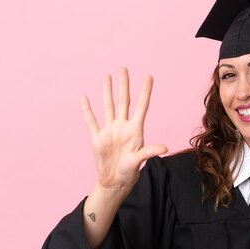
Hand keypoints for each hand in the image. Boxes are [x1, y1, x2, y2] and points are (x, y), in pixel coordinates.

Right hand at [81, 67, 167, 193]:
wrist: (114, 181)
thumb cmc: (129, 171)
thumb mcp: (139, 160)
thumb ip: (149, 152)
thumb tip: (165, 148)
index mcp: (135, 130)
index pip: (141, 106)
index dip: (145, 91)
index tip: (149, 77)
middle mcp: (122, 126)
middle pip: (123, 101)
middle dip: (123, 85)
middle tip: (123, 68)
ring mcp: (110, 130)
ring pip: (108, 106)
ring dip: (107, 92)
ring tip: (107, 77)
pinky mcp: (97, 137)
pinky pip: (91, 120)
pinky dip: (87, 110)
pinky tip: (85, 98)